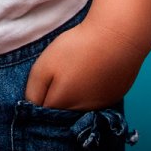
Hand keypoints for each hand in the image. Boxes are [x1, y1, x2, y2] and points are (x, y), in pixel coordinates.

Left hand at [21, 19, 149, 111]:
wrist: (118, 36)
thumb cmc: (77, 48)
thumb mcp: (43, 66)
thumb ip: (33, 92)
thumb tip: (32, 108)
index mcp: (62, 106)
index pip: (43, 113)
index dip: (40, 98)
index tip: (43, 82)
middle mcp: (82, 113)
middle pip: (63, 112)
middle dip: (58, 98)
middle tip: (61, 73)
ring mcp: (102, 106)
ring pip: (81, 107)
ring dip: (76, 96)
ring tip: (78, 71)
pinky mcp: (116, 96)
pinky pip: (99, 100)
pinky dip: (94, 90)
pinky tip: (94, 72)